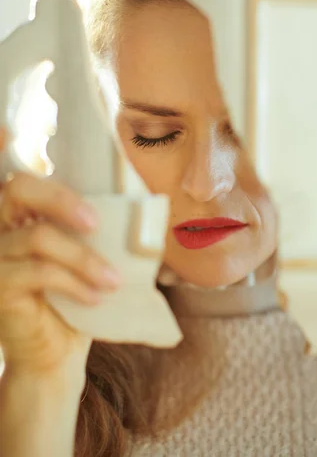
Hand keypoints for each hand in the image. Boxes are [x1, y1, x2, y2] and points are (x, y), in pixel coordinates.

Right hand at [0, 127, 120, 377]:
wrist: (57, 354)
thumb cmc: (75, 298)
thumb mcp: (86, 255)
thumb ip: (91, 225)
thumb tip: (138, 198)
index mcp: (20, 215)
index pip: (12, 176)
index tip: (7, 128)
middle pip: (17, 188)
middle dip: (61, 198)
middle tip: (96, 221)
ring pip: (38, 238)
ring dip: (84, 258)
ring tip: (113, 280)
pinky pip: (38, 272)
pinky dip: (73, 281)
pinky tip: (95, 295)